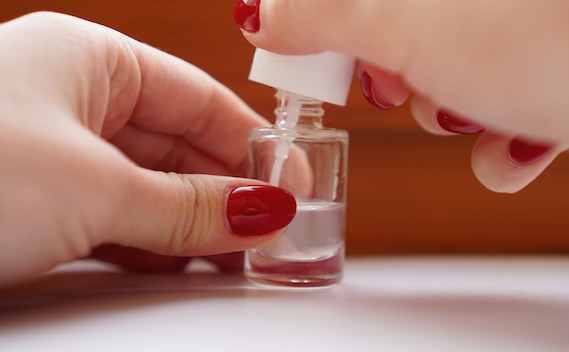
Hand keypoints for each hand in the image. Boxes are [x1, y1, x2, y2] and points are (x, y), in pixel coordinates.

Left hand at [0, 12, 295, 285]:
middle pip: (175, 144)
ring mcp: (45, 150)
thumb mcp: (95, 189)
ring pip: (143, 184)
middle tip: (269, 231)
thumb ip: (185, 207)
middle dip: (225, 193)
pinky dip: (148, 242)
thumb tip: (259, 214)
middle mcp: (66, 97)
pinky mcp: (28, 198)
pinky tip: (180, 264)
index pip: (197, 97)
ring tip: (235, 255)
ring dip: (191, 223)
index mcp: (86, 58)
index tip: (290, 181)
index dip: (252, 143)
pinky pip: (108, 214)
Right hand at [234, 0, 568, 191]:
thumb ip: (323, 15)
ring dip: (450, 107)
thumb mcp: (406, 26)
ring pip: (453, 64)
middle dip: (393, 68)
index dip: (319, 15)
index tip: (300, 45)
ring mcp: (524, 22)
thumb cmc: (556, 42)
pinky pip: (506, 97)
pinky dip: (501, 136)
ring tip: (473, 112)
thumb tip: (261, 13)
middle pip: (401, 20)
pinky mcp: (559, 63)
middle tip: (392, 84)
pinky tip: (518, 145)